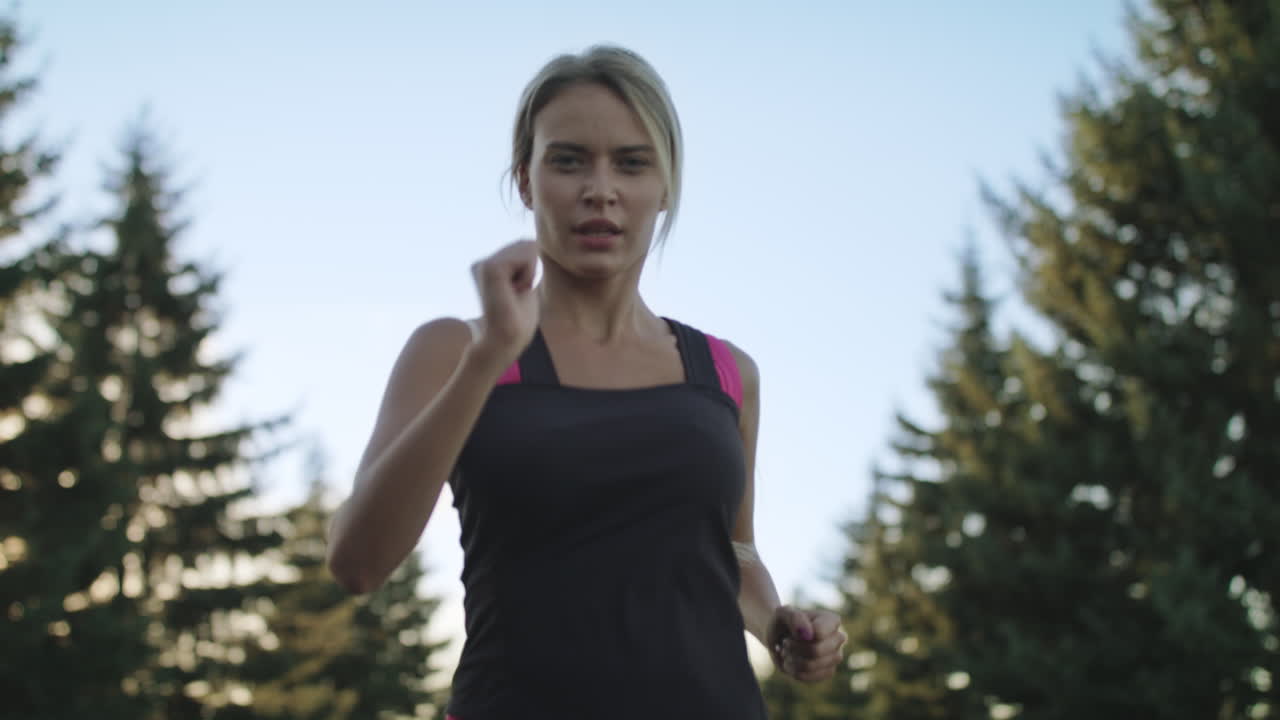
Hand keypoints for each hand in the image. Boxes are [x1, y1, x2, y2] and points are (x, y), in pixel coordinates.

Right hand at [469, 240, 540, 369]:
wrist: (506, 340)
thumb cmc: (518, 320)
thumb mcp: (525, 284)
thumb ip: (525, 263)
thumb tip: (532, 242)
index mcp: (490, 266)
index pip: (525, 247)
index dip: (532, 269)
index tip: (520, 292)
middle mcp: (483, 262)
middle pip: (526, 243)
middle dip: (531, 268)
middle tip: (517, 294)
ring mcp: (484, 263)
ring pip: (526, 247)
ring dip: (529, 273)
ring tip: (514, 293)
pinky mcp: (489, 267)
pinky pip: (525, 256)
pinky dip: (528, 274)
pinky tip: (515, 291)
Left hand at [766, 605, 846, 682]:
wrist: (779, 638)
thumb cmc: (783, 623)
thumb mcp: (782, 613)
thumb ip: (794, 617)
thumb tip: (809, 634)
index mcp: (831, 620)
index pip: (818, 633)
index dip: (799, 636)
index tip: (790, 632)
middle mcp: (838, 638)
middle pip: (815, 651)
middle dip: (794, 649)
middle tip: (785, 643)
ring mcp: (835, 656)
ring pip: (811, 666)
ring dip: (792, 660)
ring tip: (787, 652)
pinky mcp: (828, 672)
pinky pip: (809, 678)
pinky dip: (793, 671)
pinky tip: (791, 663)